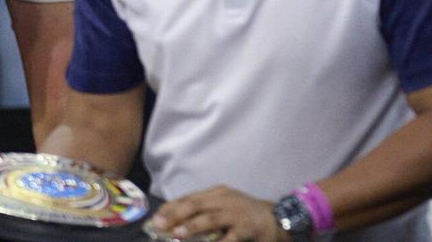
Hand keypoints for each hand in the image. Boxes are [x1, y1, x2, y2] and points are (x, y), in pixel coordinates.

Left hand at [150, 185, 279, 241]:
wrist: (275, 218)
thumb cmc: (243, 214)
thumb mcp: (223, 207)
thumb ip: (203, 212)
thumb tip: (174, 224)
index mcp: (217, 194)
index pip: (189, 198)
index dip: (171, 207)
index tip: (155, 218)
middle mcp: (225, 200)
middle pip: (197, 205)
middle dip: (176, 215)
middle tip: (160, 225)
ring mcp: (236, 213)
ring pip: (211, 219)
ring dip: (193, 226)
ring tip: (178, 233)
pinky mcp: (247, 228)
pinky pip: (230, 237)